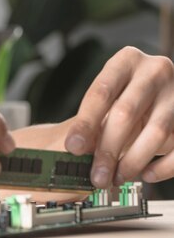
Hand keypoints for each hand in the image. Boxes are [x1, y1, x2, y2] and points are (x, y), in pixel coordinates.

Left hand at [64, 46, 173, 187]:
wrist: (164, 89)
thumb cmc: (129, 93)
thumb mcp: (111, 94)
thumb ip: (94, 117)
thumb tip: (75, 149)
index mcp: (126, 60)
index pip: (101, 92)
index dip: (85, 123)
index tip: (73, 148)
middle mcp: (154, 70)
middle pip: (126, 113)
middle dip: (108, 149)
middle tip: (96, 175)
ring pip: (156, 131)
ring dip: (133, 160)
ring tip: (117, 177)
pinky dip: (163, 165)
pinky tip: (146, 174)